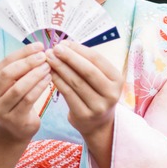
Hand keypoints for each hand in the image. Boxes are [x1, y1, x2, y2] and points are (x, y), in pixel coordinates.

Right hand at [0, 43, 51, 145]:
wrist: (15, 130)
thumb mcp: (12, 84)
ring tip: (48, 66)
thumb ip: (19, 69)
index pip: (5, 63)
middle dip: (28, 62)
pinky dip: (39, 87)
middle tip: (44, 56)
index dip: (23, 53)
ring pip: (19, 87)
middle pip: (8, 74)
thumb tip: (38, 48)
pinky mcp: (13, 120)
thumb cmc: (16, 101)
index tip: (39, 45)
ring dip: (35, 75)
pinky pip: (28, 99)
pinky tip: (49, 79)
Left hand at [46, 41, 122, 167]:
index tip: (63, 43)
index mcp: (117, 79)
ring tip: (49, 58)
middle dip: (69, 57)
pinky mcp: (84, 115)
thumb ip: (86, 62)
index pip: (97, 59)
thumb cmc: (96, 93)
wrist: (98, 124)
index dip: (79, 50)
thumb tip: (64, 44)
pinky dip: (58, 81)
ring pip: (76, 82)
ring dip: (60, 68)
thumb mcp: (99, 78)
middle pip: (87, 71)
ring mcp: (98, 106)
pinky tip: (50, 73)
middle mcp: (111, 93)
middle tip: (54, 48)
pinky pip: (68, 94)